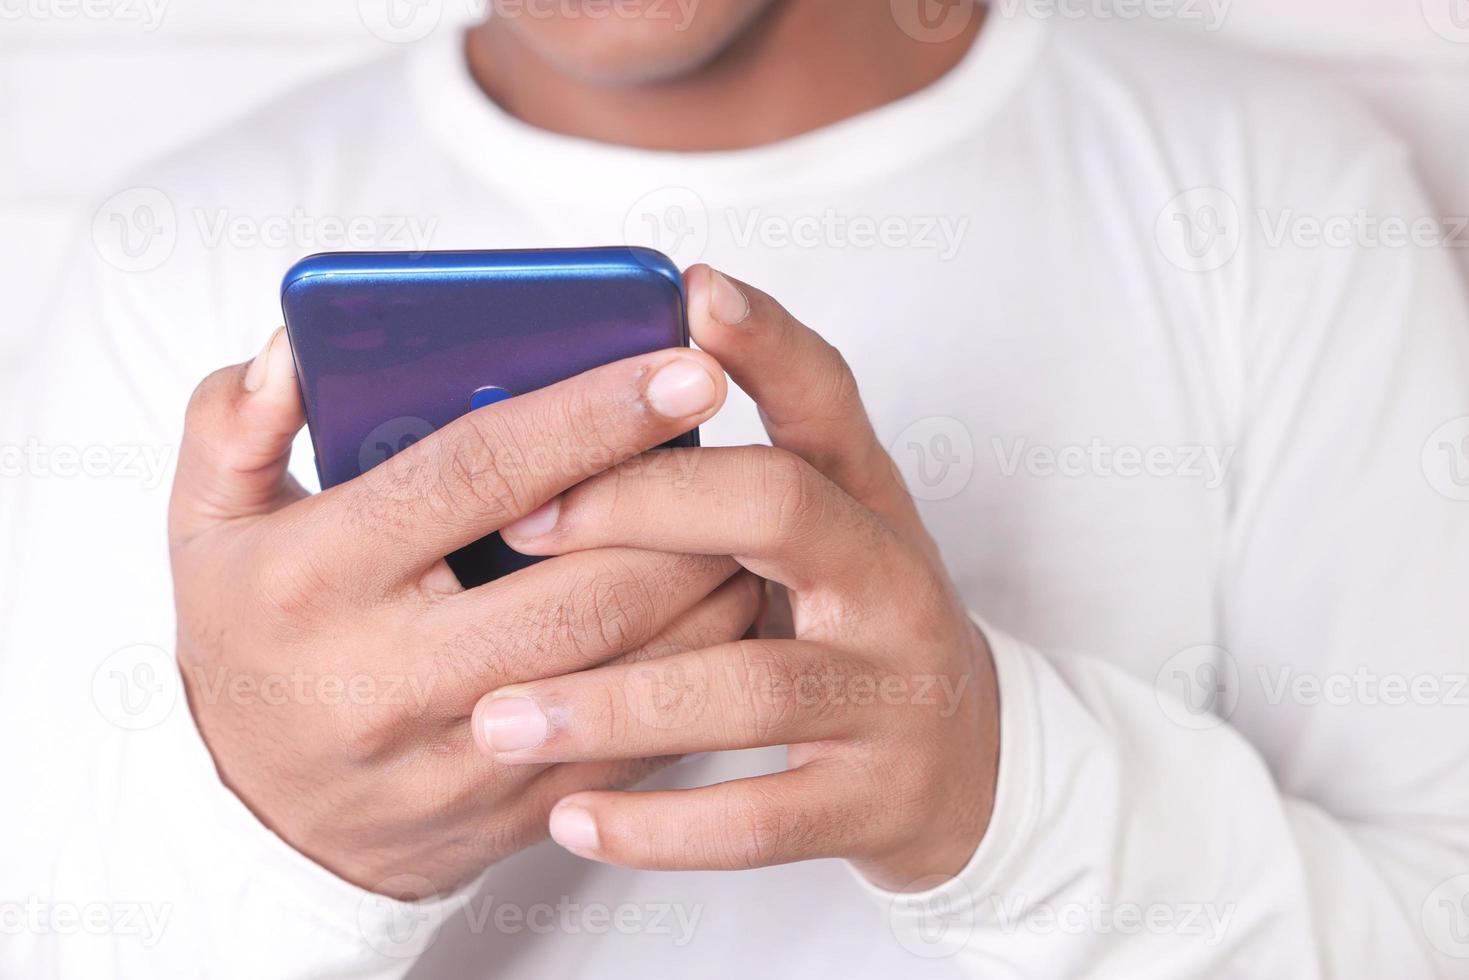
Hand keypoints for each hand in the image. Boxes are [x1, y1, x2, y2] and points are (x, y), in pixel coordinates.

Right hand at [168, 327, 759, 895]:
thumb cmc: (252, 641)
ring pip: (626, 671)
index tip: (684, 372)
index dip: (591, 416)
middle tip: (746, 456)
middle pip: (582, 588)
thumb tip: (295, 347)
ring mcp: (456, 759)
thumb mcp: (207, 525)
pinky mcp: (513, 808)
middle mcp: (388, 679)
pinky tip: (723, 613)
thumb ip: (236, 423)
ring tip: (748, 527)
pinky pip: (634, 739)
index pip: (477, 476)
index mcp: (318, 579)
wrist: (260, 819)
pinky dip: (695, 671)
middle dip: (682, 517)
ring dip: (708, 590)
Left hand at [475, 267, 999, 891]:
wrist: (970, 765)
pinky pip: (761, 820)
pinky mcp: (877, 798)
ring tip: (499, 718)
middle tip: (521, 525)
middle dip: (644, 507)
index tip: (692, 292)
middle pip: (778, 508)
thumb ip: (728, 482)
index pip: (823, 394)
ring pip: (749, 684)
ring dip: (615, 701)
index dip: (764, 342)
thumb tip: (569, 417)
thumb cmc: (854, 625)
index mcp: (865, 499)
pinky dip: (660, 826)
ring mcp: (891, 691)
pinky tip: (571, 819)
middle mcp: (889, 579)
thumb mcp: (824, 534)